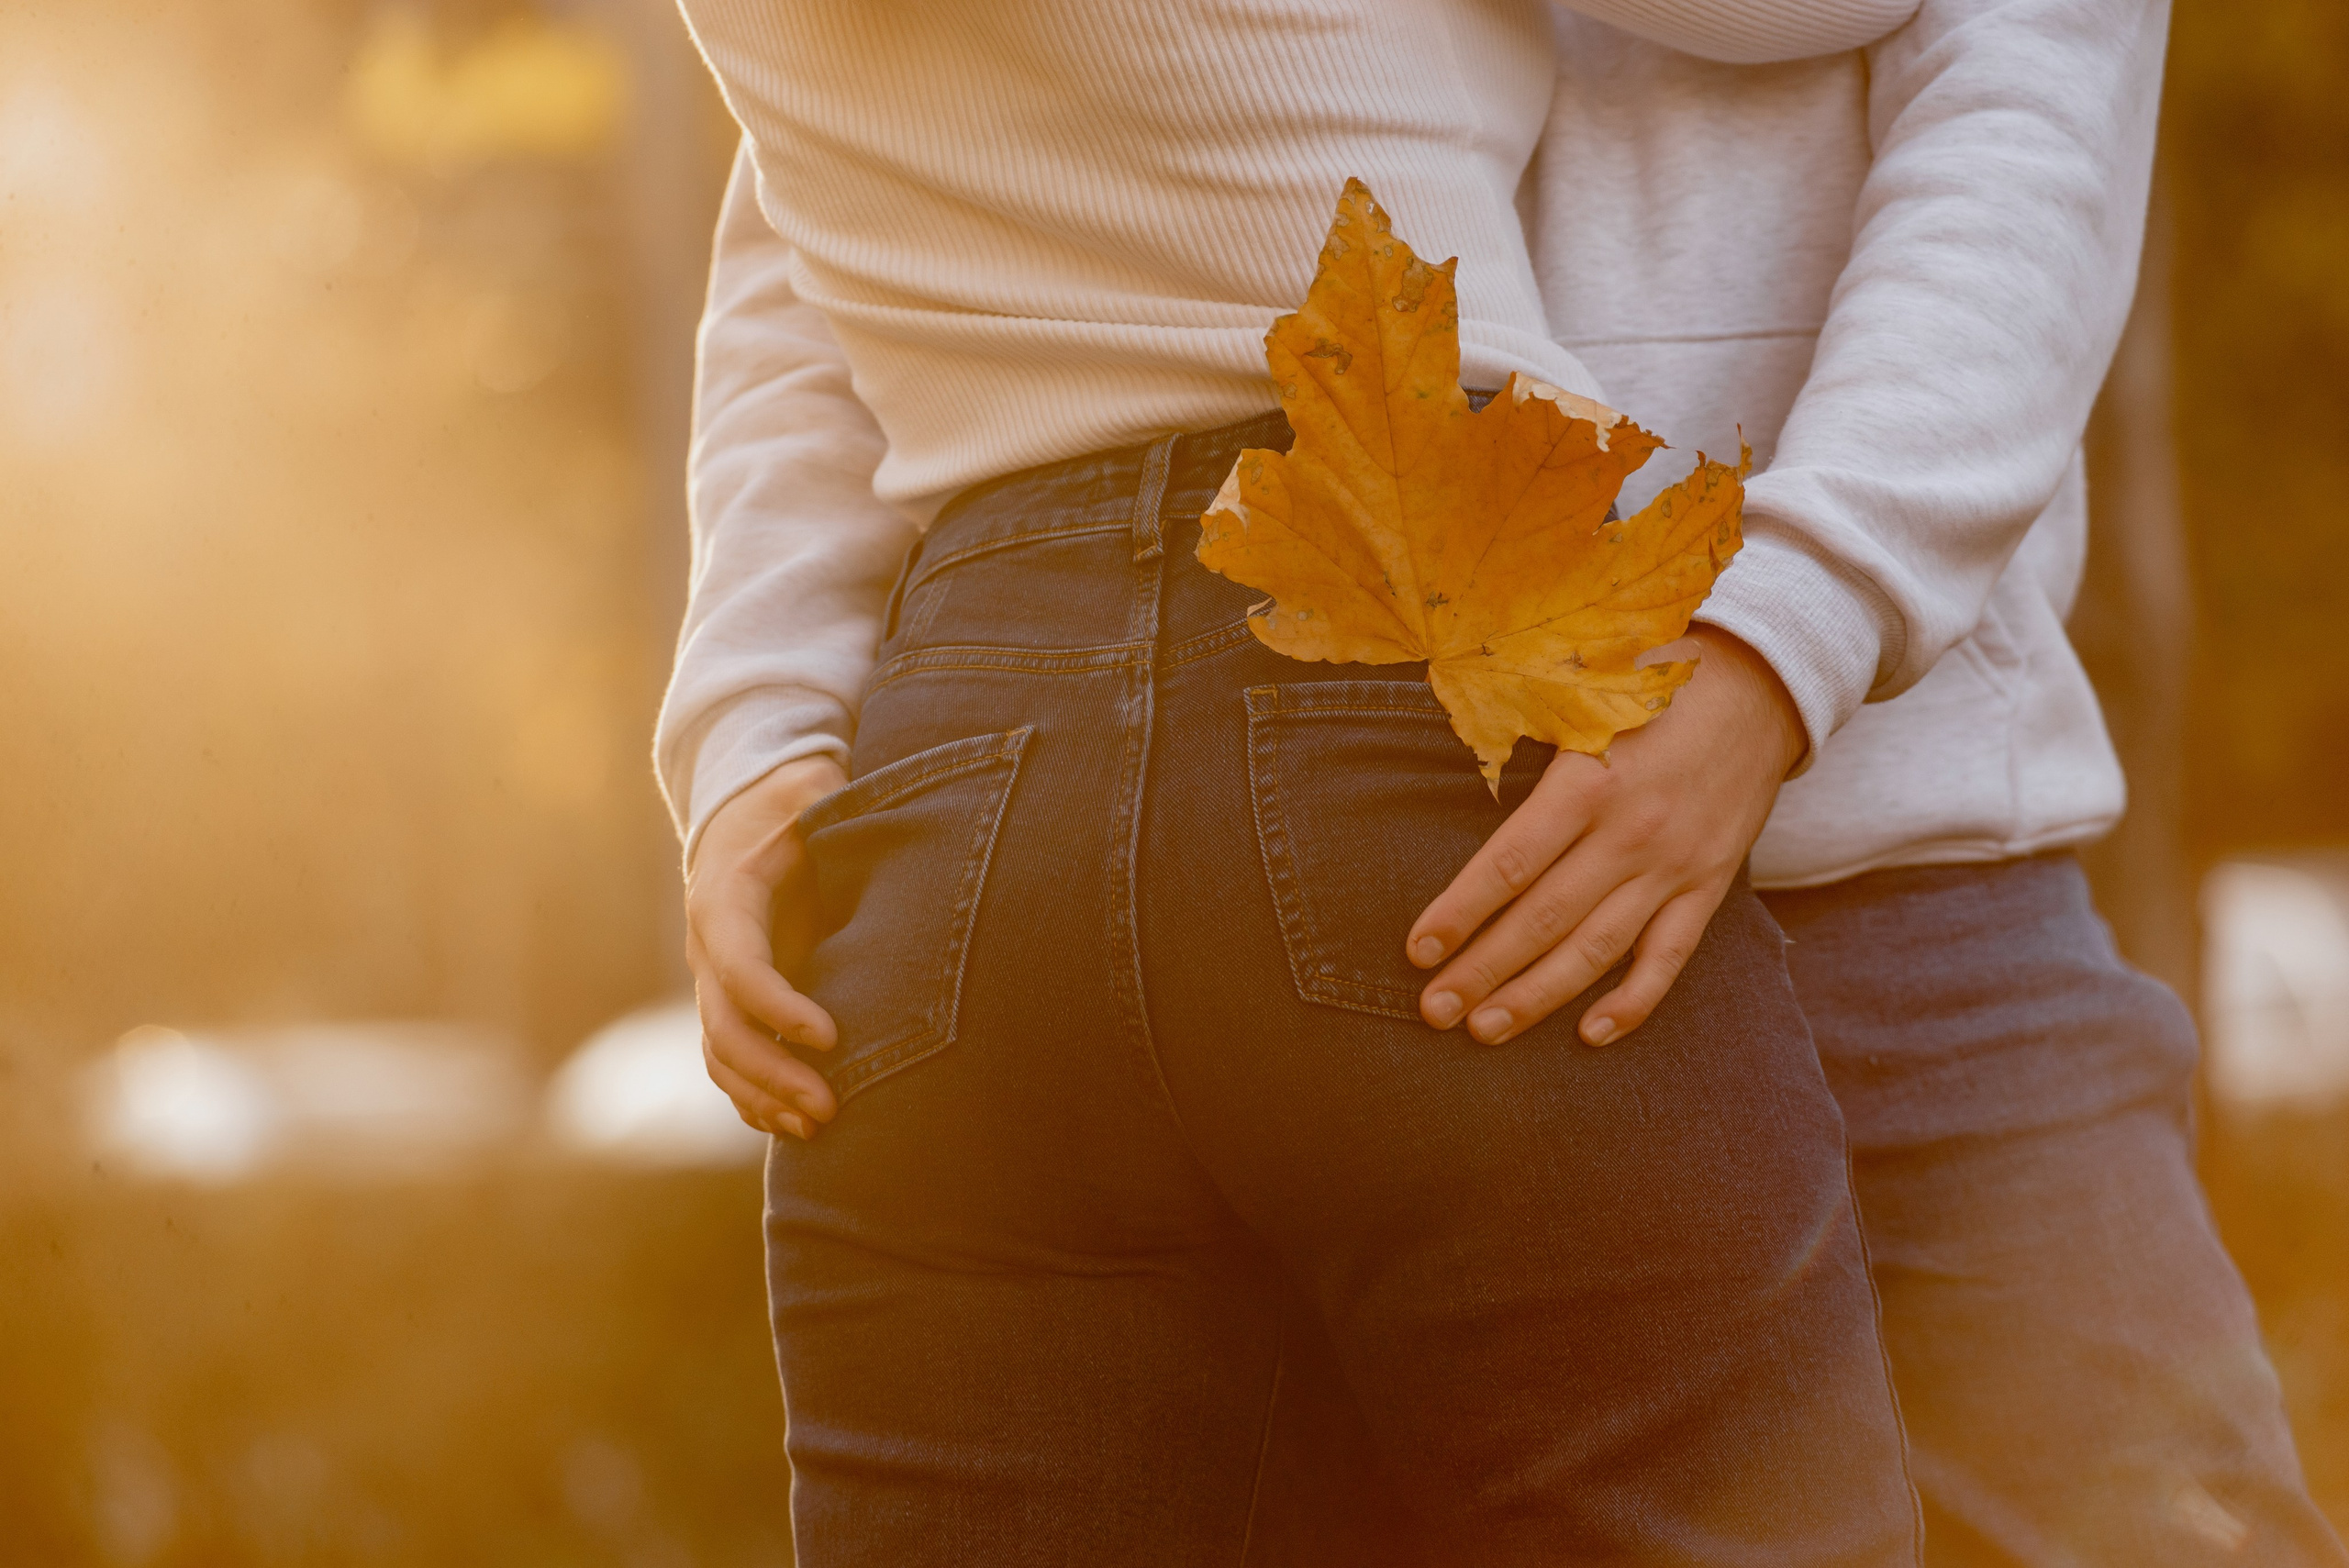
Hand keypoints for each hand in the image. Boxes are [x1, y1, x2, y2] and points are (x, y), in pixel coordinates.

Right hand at [685, 754, 849, 1139]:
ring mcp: (711, 977)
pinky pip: (727, 1059)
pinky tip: (791, 1124)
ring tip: (817, 1126)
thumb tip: (860, 813)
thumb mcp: (810, 794)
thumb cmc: (791, 804)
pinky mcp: (727, 998)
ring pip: (720, 1054)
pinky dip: (752, 1095)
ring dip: (763, 1096)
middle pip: (725, 1028)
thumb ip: (827, 804)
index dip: (779, 1007)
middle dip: (774, 1073)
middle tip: (829, 1107)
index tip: (831, 1037)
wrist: (746, 809)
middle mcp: (707, 946)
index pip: (741, 967)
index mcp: (725, 898)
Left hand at [1407, 627, 1805, 1046]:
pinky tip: (1590, 1035)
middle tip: (1433, 1011)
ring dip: (1538, 996)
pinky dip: (1632, 1001)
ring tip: (1485, 1029)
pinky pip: (1669, 957)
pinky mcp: (1710, 884)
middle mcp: (1630, 833)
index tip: (1418, 949)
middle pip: (1543, 920)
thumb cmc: (1654, 680)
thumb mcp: (1583, 688)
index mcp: (1589, 780)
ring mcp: (1674, 866)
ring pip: (1596, 949)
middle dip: (1482, 971)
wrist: (1765, 683)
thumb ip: (1524, 724)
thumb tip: (1457, 742)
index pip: (1509, 865)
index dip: (1460, 913)